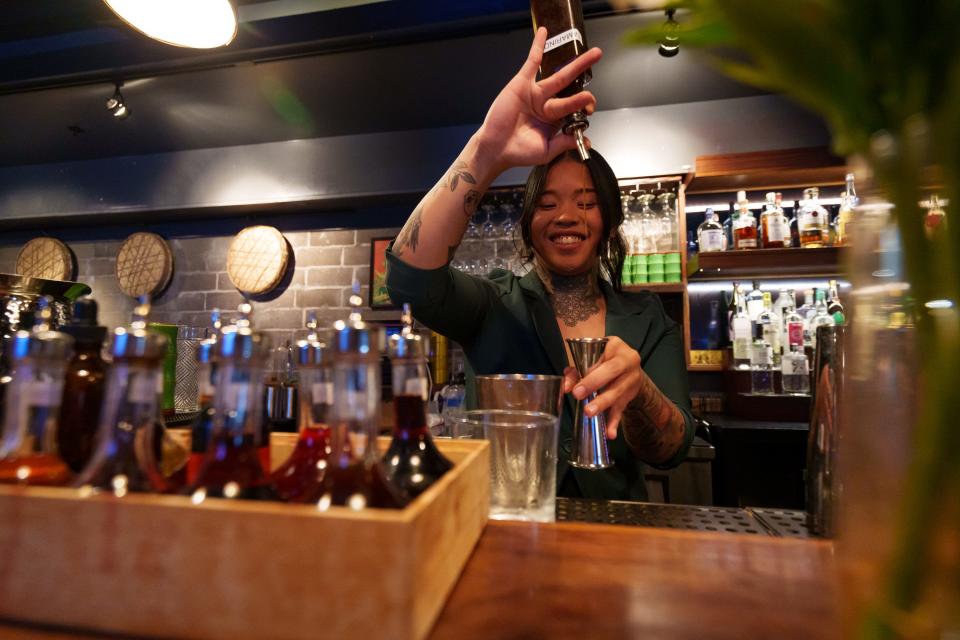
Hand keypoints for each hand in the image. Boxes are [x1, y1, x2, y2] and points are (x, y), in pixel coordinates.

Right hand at [474, 27, 601, 174]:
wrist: (496, 149)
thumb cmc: (518, 152)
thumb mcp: (547, 151)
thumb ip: (565, 143)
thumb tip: (586, 141)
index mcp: (554, 120)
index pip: (575, 107)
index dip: (584, 104)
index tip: (589, 110)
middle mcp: (547, 104)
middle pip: (571, 88)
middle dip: (585, 76)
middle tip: (599, 59)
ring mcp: (535, 93)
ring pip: (560, 76)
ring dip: (576, 64)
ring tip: (593, 54)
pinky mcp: (522, 84)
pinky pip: (532, 62)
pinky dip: (538, 47)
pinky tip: (545, 33)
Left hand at [563, 337, 641, 439]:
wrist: (628, 365)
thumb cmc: (604, 358)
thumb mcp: (591, 357)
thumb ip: (576, 370)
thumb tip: (566, 386)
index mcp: (616, 346)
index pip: (601, 359)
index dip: (589, 374)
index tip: (576, 387)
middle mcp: (629, 361)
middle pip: (612, 374)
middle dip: (594, 385)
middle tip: (579, 397)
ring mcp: (632, 379)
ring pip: (617, 392)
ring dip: (603, 404)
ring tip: (590, 414)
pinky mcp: (631, 395)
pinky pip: (622, 409)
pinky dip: (614, 422)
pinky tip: (610, 433)